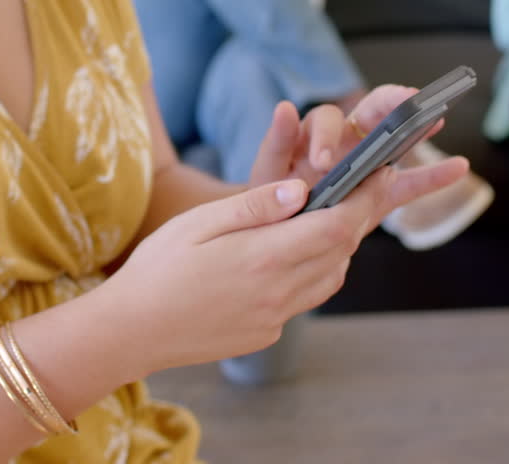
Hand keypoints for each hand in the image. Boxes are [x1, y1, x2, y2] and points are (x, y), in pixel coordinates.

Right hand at [106, 153, 465, 375]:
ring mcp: (274, 318)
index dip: (364, 199)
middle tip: (358, 188)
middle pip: (341, 251)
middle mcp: (277, 292)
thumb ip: (254, 207)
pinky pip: (305, 298)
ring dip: (336, 247)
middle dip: (356, 217)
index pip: (337, 226)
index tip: (377, 175)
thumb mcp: (198, 223)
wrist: (131, 332)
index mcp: (263, 257)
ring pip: (330, 277)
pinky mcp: (266, 334)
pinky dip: (312, 273)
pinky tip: (287, 256)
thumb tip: (302, 189)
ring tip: (322, 219)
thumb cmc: (157, 269)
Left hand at [247, 85, 454, 188]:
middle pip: (372, 111)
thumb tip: (284, 107)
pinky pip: (408, 183)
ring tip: (438, 118)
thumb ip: (277, 141)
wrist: (275, 230)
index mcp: (315, 133)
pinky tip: (459, 167)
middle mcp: (344, 141)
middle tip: (407, 100)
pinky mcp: (378, 193)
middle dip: (391, 103)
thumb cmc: (268, 195)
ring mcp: (365, 164)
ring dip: (417, 128)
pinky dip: (432, 176)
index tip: (323, 161)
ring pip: (396, 140)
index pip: (327, 119)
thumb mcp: (266, 169)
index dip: (328, 136)